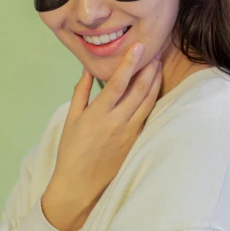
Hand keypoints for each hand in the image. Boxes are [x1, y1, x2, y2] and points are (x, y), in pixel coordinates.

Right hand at [46, 43, 162, 226]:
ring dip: (155, 82)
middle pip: (139, 90)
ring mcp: (129, 134)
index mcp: (98, 115)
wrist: (80, 184)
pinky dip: (153, 100)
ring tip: (158, 65)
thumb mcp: (71, 119)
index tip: (138, 46)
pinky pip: (148, 117)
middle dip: (149, 68)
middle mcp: (116, 123)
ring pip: (148, 103)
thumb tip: (87, 68)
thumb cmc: (72, 151)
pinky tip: (156, 88)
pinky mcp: (136, 143)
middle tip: (155, 50)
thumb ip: (80, 92)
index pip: (118, 83)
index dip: (129, 63)